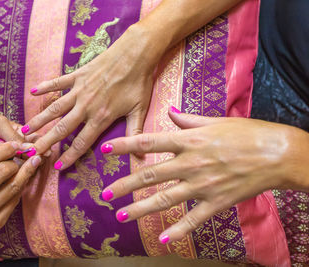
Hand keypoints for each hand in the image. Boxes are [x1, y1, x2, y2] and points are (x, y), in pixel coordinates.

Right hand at [0, 141, 42, 264]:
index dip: (4, 150)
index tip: (14, 144)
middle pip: (3, 172)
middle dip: (15, 160)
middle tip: (21, 154)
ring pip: (14, 186)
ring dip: (26, 171)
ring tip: (34, 161)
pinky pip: (15, 200)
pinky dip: (22, 186)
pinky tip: (25, 178)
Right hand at [22, 25, 158, 169]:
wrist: (135, 53)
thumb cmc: (139, 82)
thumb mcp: (140, 110)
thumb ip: (134, 134)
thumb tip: (139, 158)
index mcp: (101, 117)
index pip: (81, 143)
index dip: (68, 157)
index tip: (56, 167)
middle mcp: (86, 106)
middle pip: (62, 128)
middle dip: (45, 142)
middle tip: (31, 151)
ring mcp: (79, 90)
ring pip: (55, 108)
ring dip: (40, 119)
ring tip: (25, 129)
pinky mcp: (78, 75)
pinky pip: (58, 82)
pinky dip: (46, 86)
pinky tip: (33, 91)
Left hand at [100, 107, 308, 243]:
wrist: (278, 153)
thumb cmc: (247, 133)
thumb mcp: (215, 121)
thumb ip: (188, 120)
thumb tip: (170, 112)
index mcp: (189, 140)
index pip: (149, 142)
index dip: (124, 146)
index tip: (105, 150)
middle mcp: (191, 163)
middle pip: (150, 175)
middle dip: (125, 185)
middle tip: (105, 195)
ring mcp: (203, 185)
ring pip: (165, 198)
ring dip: (141, 209)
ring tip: (121, 216)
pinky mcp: (217, 202)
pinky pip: (194, 219)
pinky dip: (179, 231)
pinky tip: (163, 240)